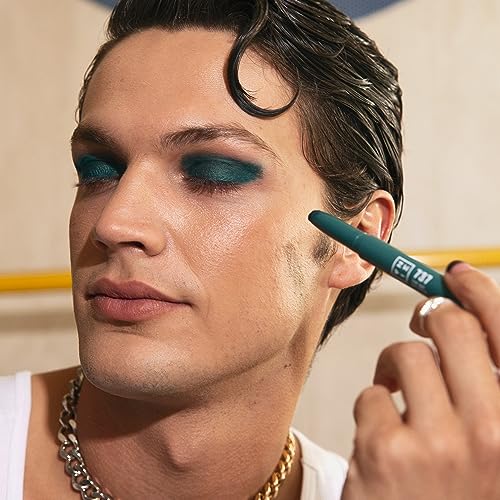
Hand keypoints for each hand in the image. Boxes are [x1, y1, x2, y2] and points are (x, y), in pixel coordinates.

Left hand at [341, 262, 499, 499]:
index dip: (481, 294)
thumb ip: (483, 386)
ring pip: (405, 353)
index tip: (455, 275)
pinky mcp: (386, 452)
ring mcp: (439, 444)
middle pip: (451, 326)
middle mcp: (494, 433)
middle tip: (418, 322)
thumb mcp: (489, 444)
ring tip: (399, 399)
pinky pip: (370, 393)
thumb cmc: (454, 492)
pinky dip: (372, 409)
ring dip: (395, 369)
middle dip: (429, 315)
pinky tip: (382, 442)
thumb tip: (456, 310)